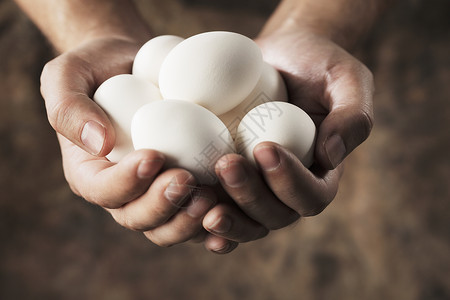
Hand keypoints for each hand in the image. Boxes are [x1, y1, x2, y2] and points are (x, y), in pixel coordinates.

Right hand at [41, 36, 244, 252]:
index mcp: (90, 173)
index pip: (104, 191)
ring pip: (168, 226)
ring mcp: (155, 191)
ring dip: (189, 219)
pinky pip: (196, 213)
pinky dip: (213, 218)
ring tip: (211, 196)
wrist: (134, 65)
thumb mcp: (67, 76)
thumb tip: (99, 144)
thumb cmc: (98, 68)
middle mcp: (123, 190)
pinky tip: (231, 204)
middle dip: (162, 206)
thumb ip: (68, 108)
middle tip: (187, 178)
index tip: (154, 155)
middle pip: (138, 218)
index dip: (127, 182)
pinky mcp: (184, 186)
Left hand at [202, 30, 373, 238]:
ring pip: (245, 220)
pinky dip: (201, 215)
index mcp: (320, 172)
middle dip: (250, 196)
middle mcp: (288, 187)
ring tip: (197, 194)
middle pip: (275, 215)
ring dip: (224, 215)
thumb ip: (352, 117)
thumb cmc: (318, 64)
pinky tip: (184, 205)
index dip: (290, 182)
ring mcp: (256, 185)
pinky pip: (218, 205)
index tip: (265, 147)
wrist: (281, 55)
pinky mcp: (227, 177)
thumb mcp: (348, 79)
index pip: (312, 196)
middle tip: (226, 163)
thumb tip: (331, 156)